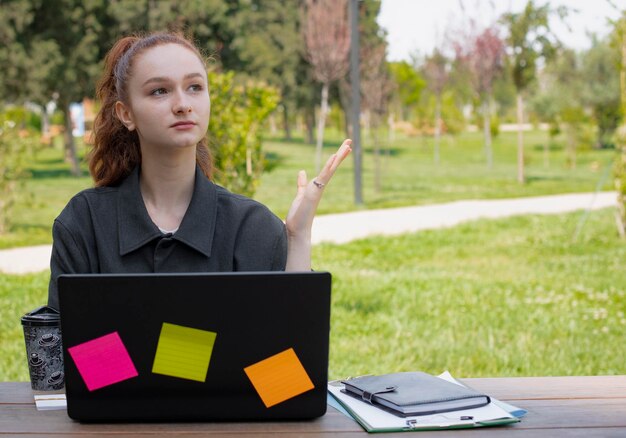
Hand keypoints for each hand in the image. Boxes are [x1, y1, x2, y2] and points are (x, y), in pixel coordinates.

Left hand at [285, 139, 351, 270]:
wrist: (298, 231)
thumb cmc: (299, 216)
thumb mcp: (300, 195)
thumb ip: (302, 184)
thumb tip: (302, 172)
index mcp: (317, 186)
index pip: (328, 168)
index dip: (335, 158)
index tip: (343, 148)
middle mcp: (320, 186)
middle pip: (333, 166)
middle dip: (341, 154)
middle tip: (349, 141)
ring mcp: (319, 189)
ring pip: (331, 169)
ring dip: (339, 157)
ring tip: (347, 145)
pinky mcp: (315, 192)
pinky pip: (323, 177)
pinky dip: (329, 167)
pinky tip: (333, 157)